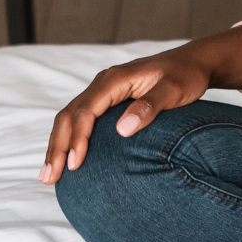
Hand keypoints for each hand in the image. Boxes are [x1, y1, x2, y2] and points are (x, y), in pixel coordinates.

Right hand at [39, 24, 241, 183]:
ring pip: (69, 119)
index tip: (75, 165)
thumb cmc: (185, 76)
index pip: (86, 111)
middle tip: (49, 177)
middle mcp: (103, 84)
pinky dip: (69, 140)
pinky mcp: (106, 102)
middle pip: (69, 116)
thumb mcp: (174, 90)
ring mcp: (103, 92)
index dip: (78, 138)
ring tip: (48, 176)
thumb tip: (123, 129)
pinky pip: (80, 120)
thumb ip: (149, 106)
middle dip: (57, 147)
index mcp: (114, 80)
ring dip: (57, 146)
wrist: (192, 63)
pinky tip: (66, 160)